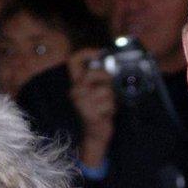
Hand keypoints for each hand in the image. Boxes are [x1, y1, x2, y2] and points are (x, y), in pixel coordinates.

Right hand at [68, 48, 115, 167]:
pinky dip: (112, 109)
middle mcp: (75, 91)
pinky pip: (107, 104)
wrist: (96, 135)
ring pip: (104, 91)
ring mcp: (80, 102)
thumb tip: (113, 65)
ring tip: (107, 107)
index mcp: (77, 83)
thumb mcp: (100, 91)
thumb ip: (103, 79)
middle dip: (107, 79)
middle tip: (110, 90)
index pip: (74, 61)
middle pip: (94, 74)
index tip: (99, 53)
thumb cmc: (100, 112)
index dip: (86, 53)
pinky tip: (106, 114)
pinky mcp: (88, 113)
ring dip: (111, 99)